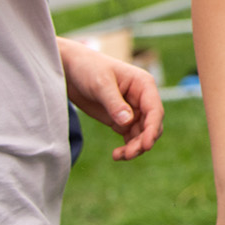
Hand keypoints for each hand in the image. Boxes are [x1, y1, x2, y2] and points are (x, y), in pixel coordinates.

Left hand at [55, 37, 163, 159]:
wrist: (70, 69)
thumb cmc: (88, 68)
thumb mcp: (101, 84)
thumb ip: (114, 103)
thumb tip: (128, 122)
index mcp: (143, 85)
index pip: (155, 110)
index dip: (152, 128)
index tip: (146, 145)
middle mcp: (141, 98)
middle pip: (151, 125)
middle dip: (143, 141)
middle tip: (128, 155)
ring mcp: (132, 110)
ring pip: (142, 134)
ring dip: (134, 147)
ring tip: (119, 156)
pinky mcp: (120, 119)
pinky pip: (130, 136)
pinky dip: (126, 147)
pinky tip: (116, 154)